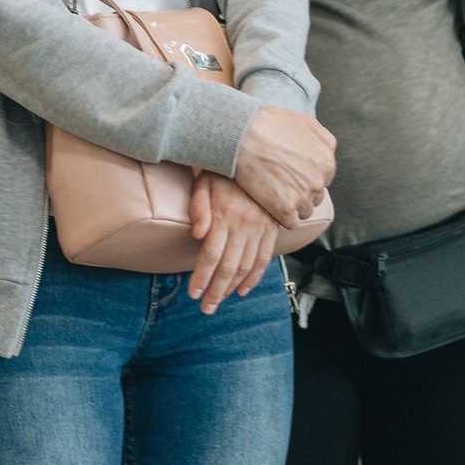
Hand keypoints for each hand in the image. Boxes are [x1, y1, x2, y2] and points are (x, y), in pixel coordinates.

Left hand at [187, 172, 277, 312]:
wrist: (257, 156)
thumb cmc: (224, 170)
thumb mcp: (204, 181)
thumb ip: (199, 207)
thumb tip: (197, 234)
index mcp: (224, 216)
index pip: (210, 256)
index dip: (201, 278)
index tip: (193, 293)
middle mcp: (243, 226)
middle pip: (228, 267)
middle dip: (215, 291)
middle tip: (205, 308)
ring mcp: (260, 228)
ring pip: (245, 267)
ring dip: (231, 288)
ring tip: (218, 302)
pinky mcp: (271, 228)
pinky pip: (264, 258)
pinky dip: (254, 277)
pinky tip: (243, 289)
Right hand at [232, 106, 336, 225]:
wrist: (242, 135)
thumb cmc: (272, 124)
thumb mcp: (307, 121)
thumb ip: (324, 139)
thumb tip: (329, 154)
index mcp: (327, 162)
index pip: (325, 179)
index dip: (307, 175)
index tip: (293, 172)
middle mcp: (319, 181)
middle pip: (316, 196)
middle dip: (302, 191)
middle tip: (282, 181)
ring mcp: (302, 197)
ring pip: (304, 211)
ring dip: (293, 205)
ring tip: (275, 192)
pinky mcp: (284, 209)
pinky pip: (290, 223)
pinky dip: (281, 216)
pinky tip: (270, 204)